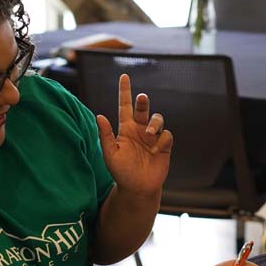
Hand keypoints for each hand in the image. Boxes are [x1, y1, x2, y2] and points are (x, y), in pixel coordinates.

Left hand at [96, 74, 172, 196]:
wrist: (138, 188)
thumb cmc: (121, 172)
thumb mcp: (110, 154)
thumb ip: (105, 135)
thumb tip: (99, 116)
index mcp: (125, 129)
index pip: (124, 106)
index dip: (125, 92)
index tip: (124, 76)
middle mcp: (140, 129)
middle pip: (142, 108)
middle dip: (143, 102)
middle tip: (141, 98)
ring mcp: (153, 137)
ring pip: (157, 119)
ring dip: (154, 122)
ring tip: (149, 133)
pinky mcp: (164, 146)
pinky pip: (166, 135)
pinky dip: (162, 140)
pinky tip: (156, 149)